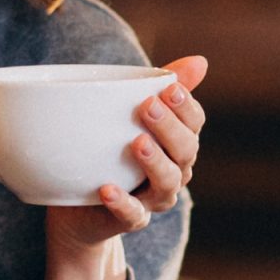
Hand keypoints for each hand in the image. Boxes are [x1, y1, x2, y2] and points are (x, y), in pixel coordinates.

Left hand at [43, 54, 206, 279]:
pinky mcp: (128, 219)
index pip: (194, 123)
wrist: (79, 208)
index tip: (169, 87)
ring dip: (155, 162)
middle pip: (185, 151)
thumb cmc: (111, 153)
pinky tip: (107, 188)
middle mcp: (174, 172)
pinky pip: (133, 215)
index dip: (186, 106)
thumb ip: (158, 88)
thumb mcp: (129, 117)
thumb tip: (200, 60)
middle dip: (169, 128)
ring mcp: (153, 199)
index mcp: (177, 143)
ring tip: (137, 143)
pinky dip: (122, 203)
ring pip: (167, 184)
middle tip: (147, 106)